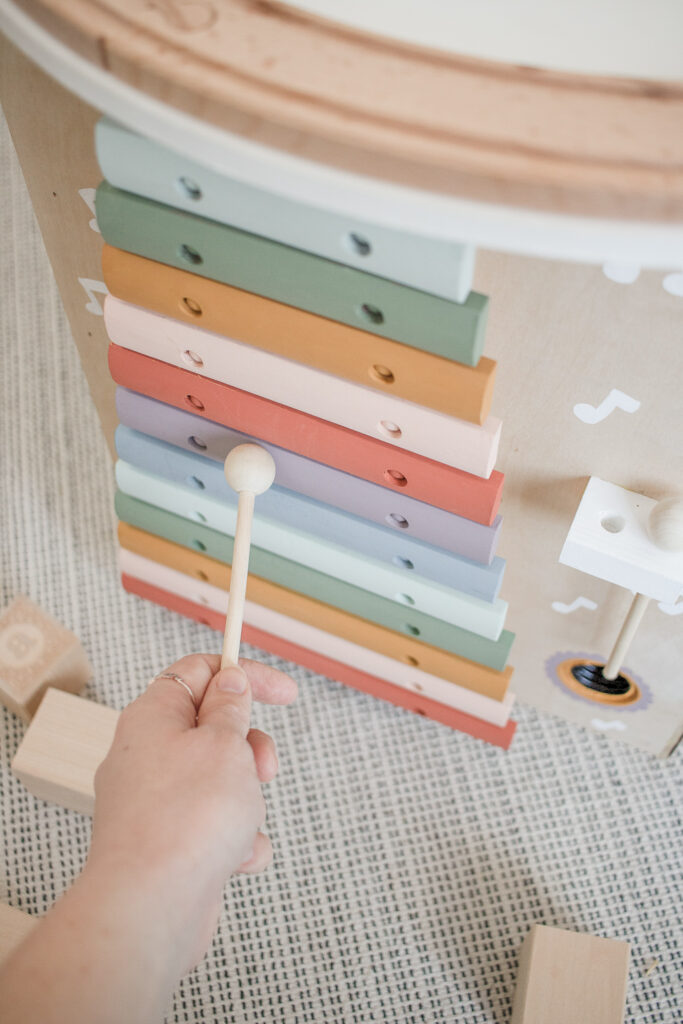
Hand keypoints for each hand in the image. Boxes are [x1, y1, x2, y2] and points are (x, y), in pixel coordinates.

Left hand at [87, 653, 296, 972]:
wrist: (152, 908)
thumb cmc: (186, 819)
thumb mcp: (225, 743)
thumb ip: (232, 708)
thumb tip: (228, 683)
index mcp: (153, 717)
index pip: (199, 672)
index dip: (245, 674)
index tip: (285, 692)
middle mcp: (147, 756)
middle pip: (214, 731)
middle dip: (250, 750)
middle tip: (264, 768)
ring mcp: (155, 803)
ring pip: (221, 783)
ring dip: (246, 802)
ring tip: (239, 824)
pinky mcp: (168, 845)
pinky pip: (215, 829)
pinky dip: (234, 842)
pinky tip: (233, 859)